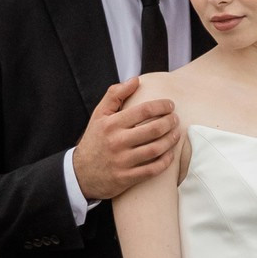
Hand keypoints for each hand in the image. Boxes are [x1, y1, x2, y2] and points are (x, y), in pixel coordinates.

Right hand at [72, 78, 180, 202]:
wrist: (80, 173)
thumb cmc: (95, 140)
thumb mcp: (99, 115)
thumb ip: (115, 94)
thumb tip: (135, 80)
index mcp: (111, 124)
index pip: (143, 110)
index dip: (161, 106)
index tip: (170, 105)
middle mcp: (116, 142)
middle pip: (153, 129)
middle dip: (169, 122)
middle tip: (175, 119)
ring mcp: (122, 161)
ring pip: (155, 149)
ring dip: (170, 141)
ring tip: (176, 134)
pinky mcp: (126, 178)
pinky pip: (152, 170)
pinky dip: (165, 161)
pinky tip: (170, 154)